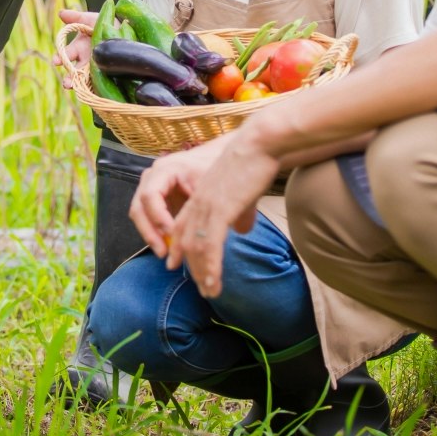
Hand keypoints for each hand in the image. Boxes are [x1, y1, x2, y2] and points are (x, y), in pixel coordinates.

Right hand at [55, 9, 98, 88]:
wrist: (124, 29)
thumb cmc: (104, 23)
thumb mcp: (90, 19)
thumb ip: (76, 18)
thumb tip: (61, 13)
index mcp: (78, 48)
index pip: (66, 55)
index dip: (59, 58)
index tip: (56, 61)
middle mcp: (84, 61)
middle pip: (73, 71)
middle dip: (69, 78)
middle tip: (67, 83)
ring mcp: (94, 69)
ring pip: (84, 80)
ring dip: (79, 86)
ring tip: (77, 89)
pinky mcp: (105, 75)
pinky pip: (98, 84)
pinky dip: (94, 89)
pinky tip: (93, 92)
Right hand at [129, 137, 226, 255]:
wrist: (216, 155)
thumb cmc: (218, 167)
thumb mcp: (218, 184)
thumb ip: (224, 203)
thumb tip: (243, 228)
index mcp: (166, 169)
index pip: (151, 195)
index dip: (158, 217)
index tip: (172, 233)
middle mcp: (153, 176)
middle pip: (139, 207)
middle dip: (150, 232)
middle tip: (164, 253)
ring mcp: (151, 187)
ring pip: (139, 215)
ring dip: (150, 235)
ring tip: (165, 253)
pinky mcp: (156, 199)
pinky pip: (147, 218)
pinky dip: (154, 233)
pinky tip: (169, 248)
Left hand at [164, 132, 279, 297]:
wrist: (259, 144)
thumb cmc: (254, 163)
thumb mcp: (241, 189)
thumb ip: (238, 210)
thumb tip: (242, 228)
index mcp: (200, 195)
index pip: (183, 225)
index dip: (179, 246)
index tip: (178, 264)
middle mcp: (198, 202)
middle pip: (185, 240)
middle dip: (191, 266)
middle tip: (200, 287)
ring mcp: (206, 207)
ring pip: (196, 248)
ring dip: (202, 273)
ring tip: (209, 292)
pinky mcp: (219, 211)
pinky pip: (209, 246)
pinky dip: (210, 268)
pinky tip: (213, 284)